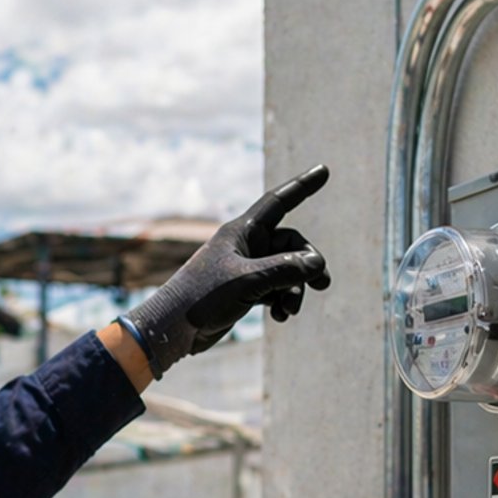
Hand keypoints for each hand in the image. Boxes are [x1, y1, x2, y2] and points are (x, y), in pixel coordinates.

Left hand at [119, 164, 332, 378]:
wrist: (172, 328)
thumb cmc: (202, 298)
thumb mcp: (248, 281)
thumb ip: (285, 269)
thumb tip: (317, 263)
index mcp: (242, 231)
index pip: (279, 201)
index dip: (302, 186)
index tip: (324, 170)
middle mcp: (245, 246)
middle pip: (292, 245)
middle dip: (307, 265)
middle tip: (322, 284)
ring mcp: (245, 269)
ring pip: (286, 270)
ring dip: (295, 289)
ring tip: (291, 310)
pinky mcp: (244, 291)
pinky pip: (275, 289)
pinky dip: (282, 300)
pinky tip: (281, 316)